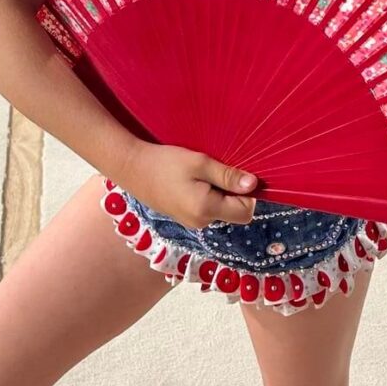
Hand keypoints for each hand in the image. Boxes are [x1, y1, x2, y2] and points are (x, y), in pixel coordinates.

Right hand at [119, 143, 258, 229]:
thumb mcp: (200, 163)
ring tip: (201, 174)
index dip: (248, 194)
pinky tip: (192, 181)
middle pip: (234, 212)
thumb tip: (254, 185)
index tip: (238, 174)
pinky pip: (207, 209)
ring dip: (219, 193)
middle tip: (217, 170)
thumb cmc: (165, 162)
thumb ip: (228, 176)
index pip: (246, 212)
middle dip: (233, 193)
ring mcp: (192, 222)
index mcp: (206, 210)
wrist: (132, 168)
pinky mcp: (184, 217)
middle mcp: (201, 222)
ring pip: (220, 210)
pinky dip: (208, 196)